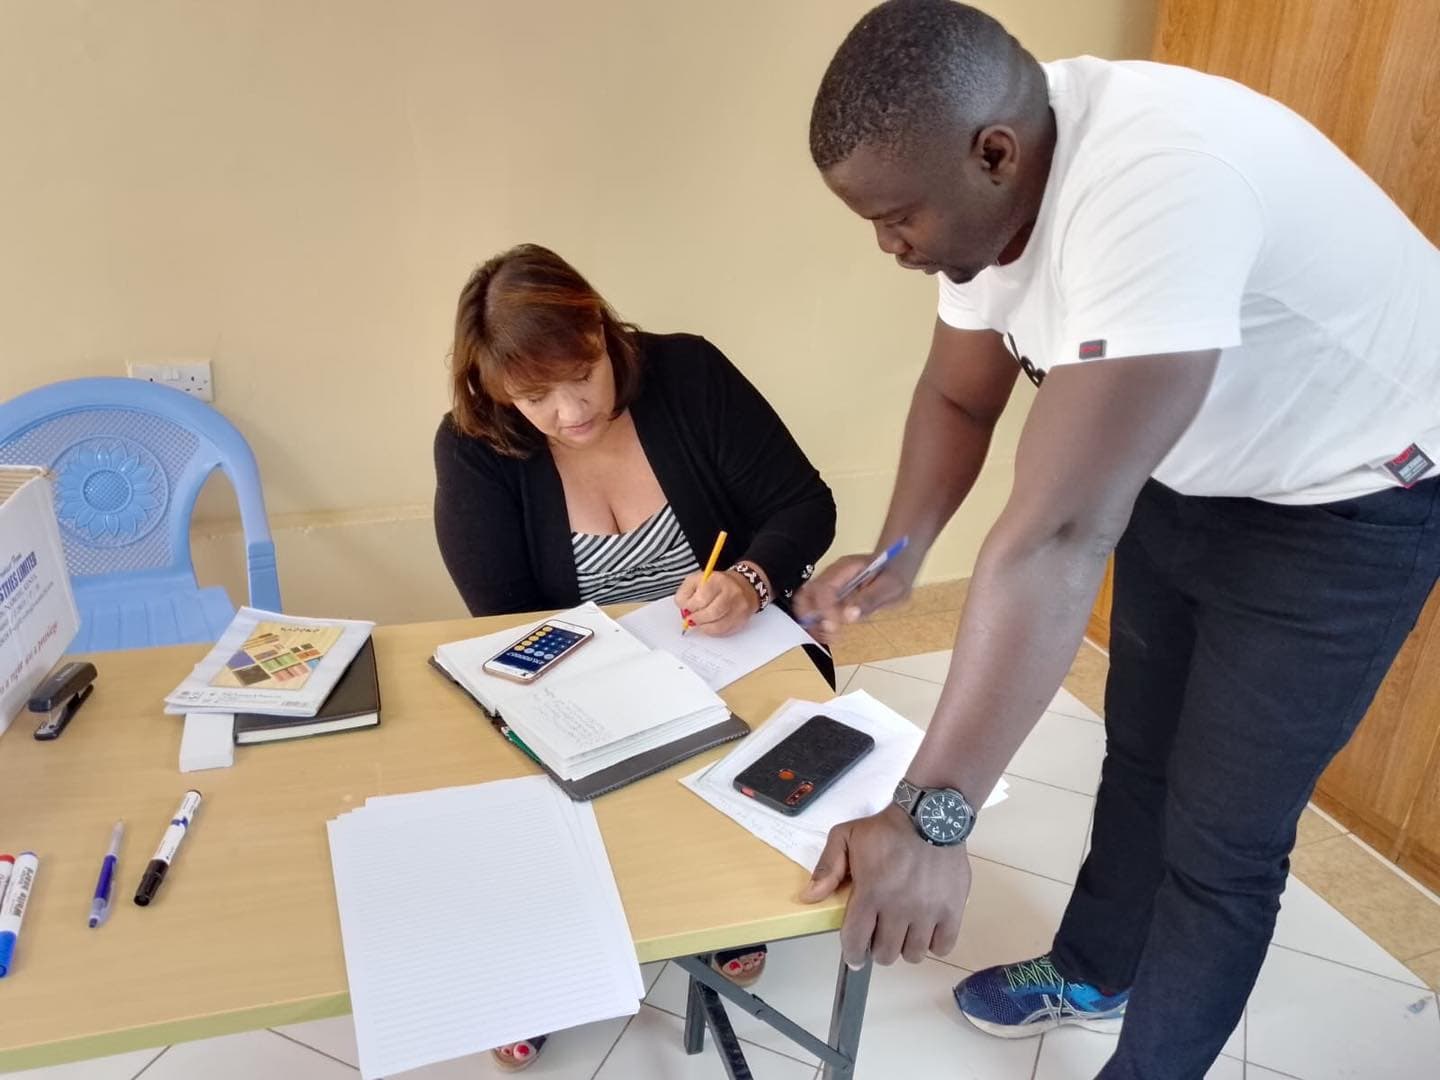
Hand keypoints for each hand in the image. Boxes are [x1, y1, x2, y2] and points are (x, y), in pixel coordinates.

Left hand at [675, 569, 757, 636]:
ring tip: (700, 621)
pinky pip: (724, 631)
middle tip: (691, 618)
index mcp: (718, 580)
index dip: (690, 607)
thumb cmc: (716, 584)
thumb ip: (685, 592)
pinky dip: (712, 630)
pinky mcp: (741, 619)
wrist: (743, 586)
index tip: (687, 607)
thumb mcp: (697, 580)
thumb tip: (683, 608)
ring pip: (718, 625)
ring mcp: (739, 607)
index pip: (701, 598)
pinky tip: (709, 624)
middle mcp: (731, 593)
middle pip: (711, 613)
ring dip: (704, 626)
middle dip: (697, 618)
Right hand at [793, 552, 913, 642]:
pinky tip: (831, 632)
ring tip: (829, 636)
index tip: (834, 627)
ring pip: (807, 601)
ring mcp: (830, 584)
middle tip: (826, 634)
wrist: (896, 566)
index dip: (826, 610)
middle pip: (807, 593)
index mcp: (846, 568)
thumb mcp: (889, 587)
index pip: (825, 588)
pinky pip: (816, 608)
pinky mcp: (831, 595)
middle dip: (810, 616)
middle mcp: (833, 575)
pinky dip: (819, 622)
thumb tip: (849, 615)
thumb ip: (869, 600)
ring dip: (813, 622)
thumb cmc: (895, 574)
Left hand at [801, 804, 970, 966]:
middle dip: (878, 949)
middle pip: (885, 953)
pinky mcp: (952, 909)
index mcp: (871, 892)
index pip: (856, 941)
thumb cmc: (887, 827)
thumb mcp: (846, 836)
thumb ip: (827, 867)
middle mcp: (899, 908)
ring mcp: (928, 911)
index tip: (854, 957)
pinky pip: (943, 946)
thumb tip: (809, 897)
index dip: (852, 954)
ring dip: (905, 948)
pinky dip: (933, 945)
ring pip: (913, 955)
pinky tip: (926, 931)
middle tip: (880, 935)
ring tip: (903, 932)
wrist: (931, 814)